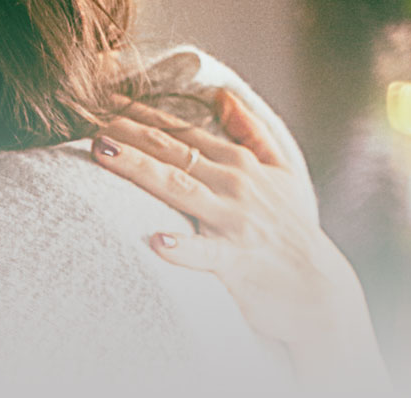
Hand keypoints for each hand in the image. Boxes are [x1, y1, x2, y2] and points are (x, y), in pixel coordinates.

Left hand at [90, 90, 389, 389]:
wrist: (319, 290)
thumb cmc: (293, 230)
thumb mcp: (283, 173)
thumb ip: (253, 133)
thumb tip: (224, 95)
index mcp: (238, 164)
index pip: (182, 133)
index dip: (144, 115)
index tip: (107, 101)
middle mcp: (234, 186)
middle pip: (172, 153)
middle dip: (130, 134)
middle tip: (90, 121)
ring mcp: (235, 222)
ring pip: (179, 189)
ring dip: (140, 170)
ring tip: (105, 154)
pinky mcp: (238, 261)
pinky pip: (206, 253)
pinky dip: (183, 247)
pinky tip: (156, 240)